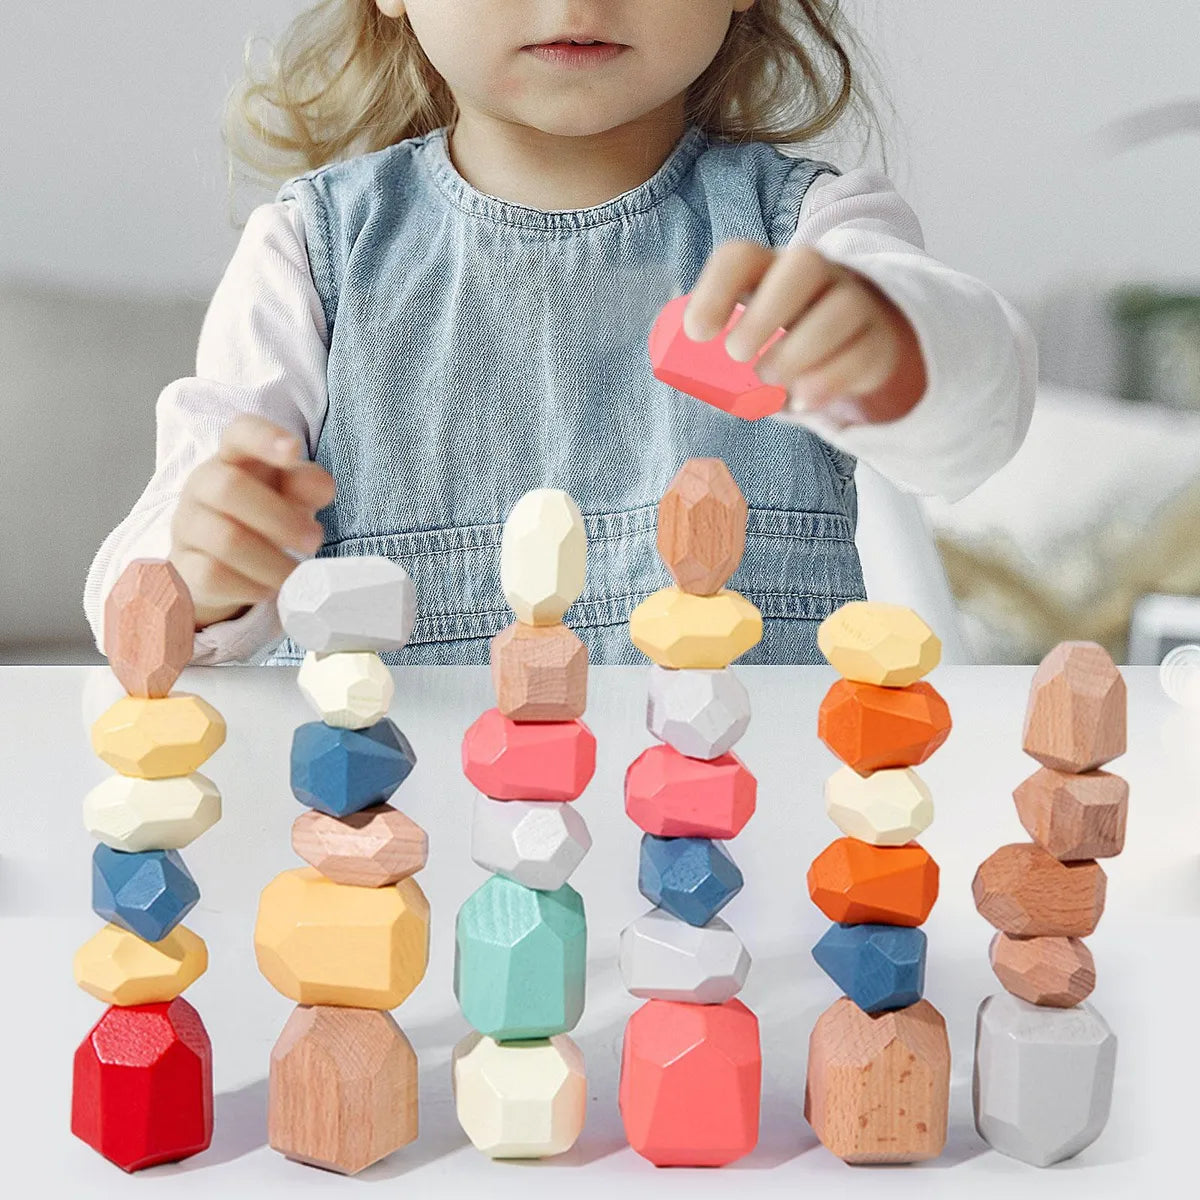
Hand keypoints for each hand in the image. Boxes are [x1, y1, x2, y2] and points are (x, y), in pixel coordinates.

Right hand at [168, 415, 335, 629]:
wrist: (218, 570)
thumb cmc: (262, 521)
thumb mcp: (291, 498)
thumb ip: (307, 486)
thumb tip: (322, 486)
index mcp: (234, 458)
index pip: (240, 433)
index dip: (264, 437)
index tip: (293, 450)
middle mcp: (202, 485)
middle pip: (228, 488)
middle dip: (279, 518)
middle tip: (314, 540)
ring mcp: (187, 526)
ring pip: (225, 539)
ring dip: (272, 561)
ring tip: (297, 574)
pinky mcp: (181, 567)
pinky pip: (213, 576)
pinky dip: (250, 585)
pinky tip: (269, 588)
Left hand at [684, 241, 926, 423]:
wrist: (846, 354)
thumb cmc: (777, 346)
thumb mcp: (741, 344)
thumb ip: (709, 356)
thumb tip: (680, 372)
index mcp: (766, 270)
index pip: (741, 256)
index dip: (716, 289)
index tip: (698, 334)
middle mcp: (813, 276)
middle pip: (804, 263)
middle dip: (765, 313)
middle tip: (737, 356)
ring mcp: (851, 303)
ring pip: (843, 307)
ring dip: (799, 350)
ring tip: (770, 380)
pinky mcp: (876, 341)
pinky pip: (863, 352)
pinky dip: (828, 380)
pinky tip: (802, 400)